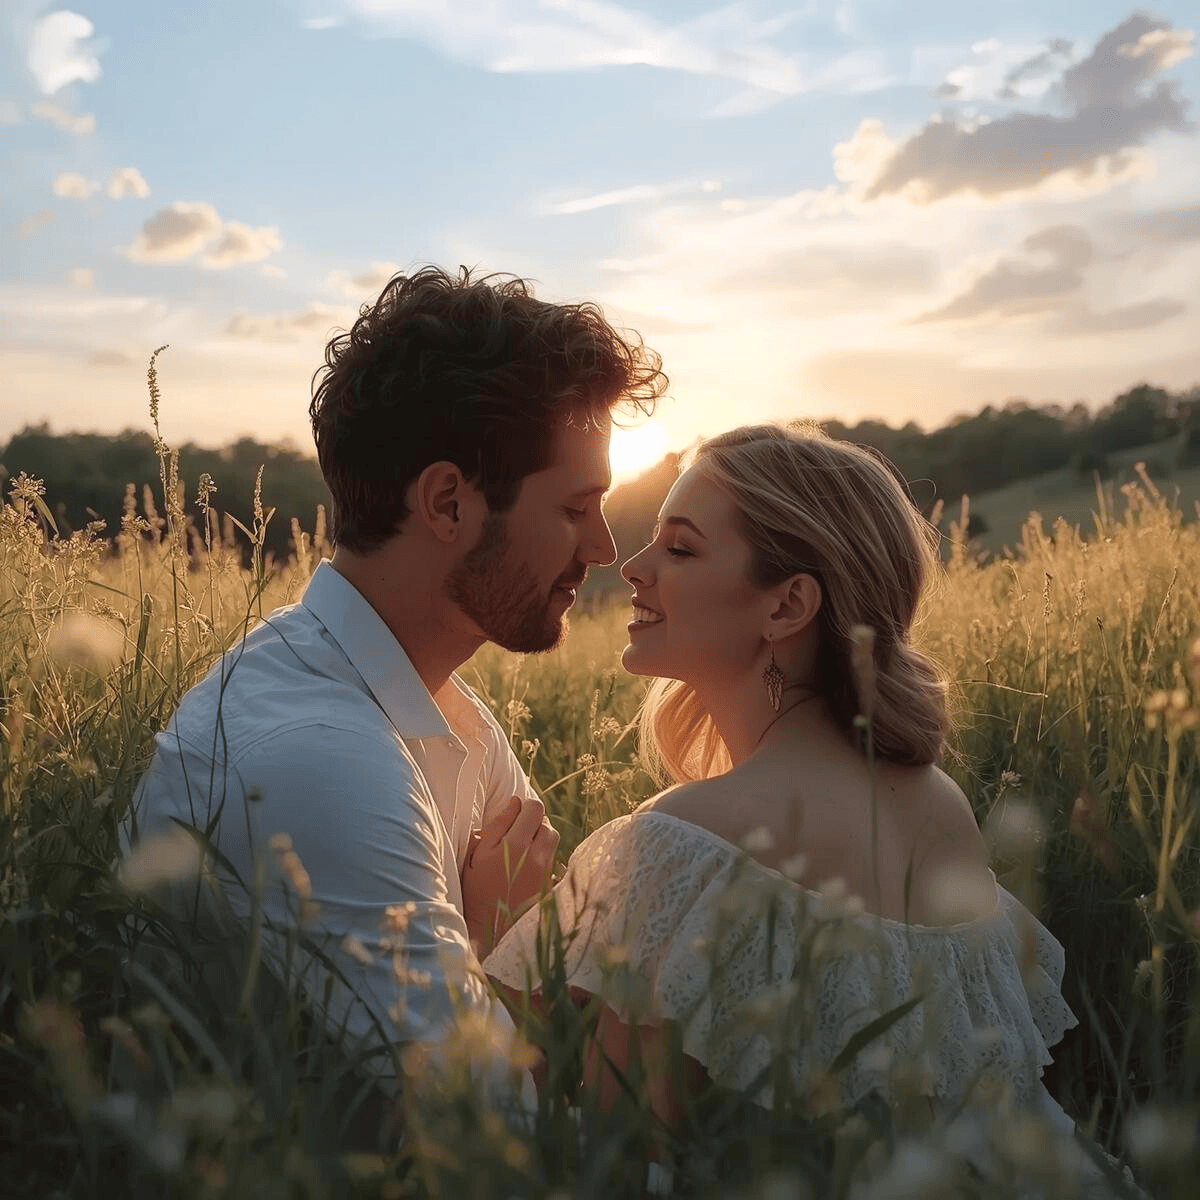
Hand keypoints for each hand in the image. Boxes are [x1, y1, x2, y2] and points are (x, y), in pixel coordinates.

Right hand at [462, 796, 559, 953]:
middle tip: (516, 835)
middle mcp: (536, 856)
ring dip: (541, 839)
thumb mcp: (478, 854)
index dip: (525, 807)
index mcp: (516, 844)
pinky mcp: (550, 885)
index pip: (535, 808)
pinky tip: (527, 868)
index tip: (515, 815)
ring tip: (522, 851)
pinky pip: (554, 860)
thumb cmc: (477, 889)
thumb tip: (515, 802)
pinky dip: (543, 857)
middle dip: (534, 824)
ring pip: (553, 841)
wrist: (489, 930)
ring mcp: (546, 872)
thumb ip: (497, 824)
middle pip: (547, 824)